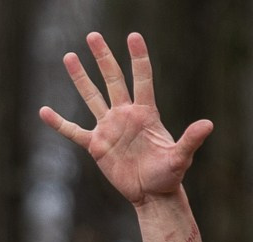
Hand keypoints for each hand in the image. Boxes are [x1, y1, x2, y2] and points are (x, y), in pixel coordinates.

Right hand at [39, 32, 211, 207]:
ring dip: (80, 78)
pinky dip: (59, 123)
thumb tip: (208, 124)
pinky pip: (74, 131)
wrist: (152, 195)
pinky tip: (43, 111)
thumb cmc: (169, 175)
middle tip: (92, 36)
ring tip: (69, 56)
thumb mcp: (181, 158)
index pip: (142, 79)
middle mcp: (125, 115)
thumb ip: (191, 140)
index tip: (133, 35)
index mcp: (146, 113)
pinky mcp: (97, 146)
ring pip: (91, 97)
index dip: (138, 57)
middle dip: (103, 57)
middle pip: (113, 79)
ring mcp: (109, 128)